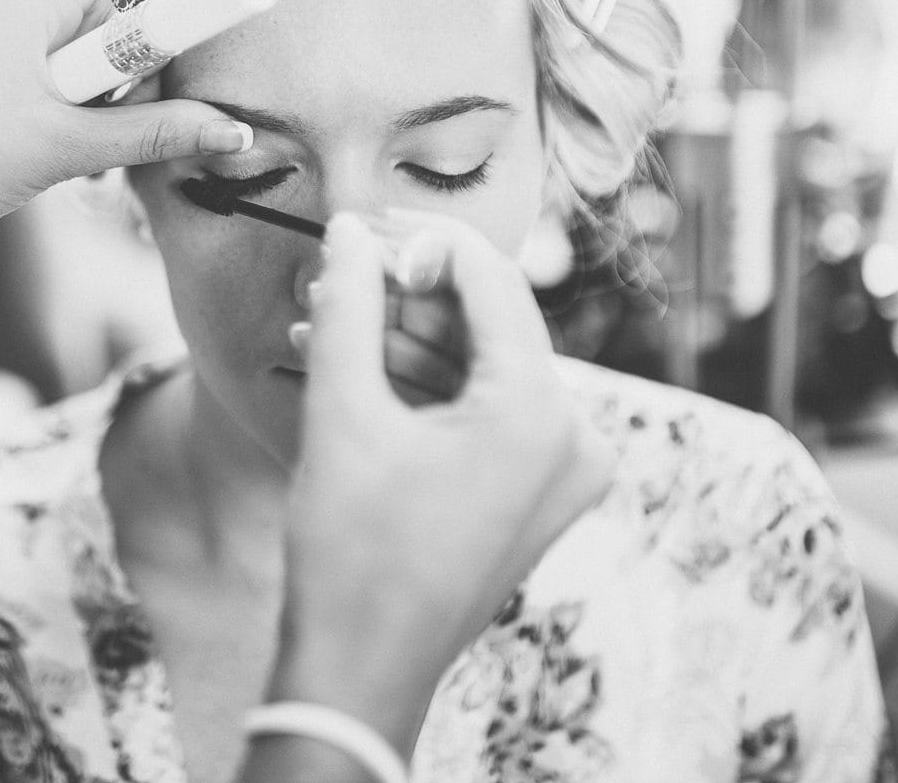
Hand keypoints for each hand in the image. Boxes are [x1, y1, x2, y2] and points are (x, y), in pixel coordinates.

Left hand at [0, 0, 250, 391]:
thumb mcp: (71, 146)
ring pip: (80, 50)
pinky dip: (66, 106)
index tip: (184, 73)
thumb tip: (233, 130)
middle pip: (109, 17)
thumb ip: (157, 132)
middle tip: (113, 132)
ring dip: (97, 102)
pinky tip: (51, 150)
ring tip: (73, 152)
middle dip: (127, 79)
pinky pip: (48, 66)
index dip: (165, 28)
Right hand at [270, 212, 615, 751]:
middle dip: (408, 295)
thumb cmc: (351, 552)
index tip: (365, 225)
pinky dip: (427, 390)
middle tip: (340, 273)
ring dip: (407, 342)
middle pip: (490, 324)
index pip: (493, 282)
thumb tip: (351, 231)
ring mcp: (560, 474)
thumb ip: (349, 305)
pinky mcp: (535, 496)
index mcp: (540, 413)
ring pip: (483, 368)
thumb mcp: (343, 411)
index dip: (424, 241)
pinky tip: (355, 368)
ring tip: (325, 321)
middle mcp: (572, 438)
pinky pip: (486, 414)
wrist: (361, 672)